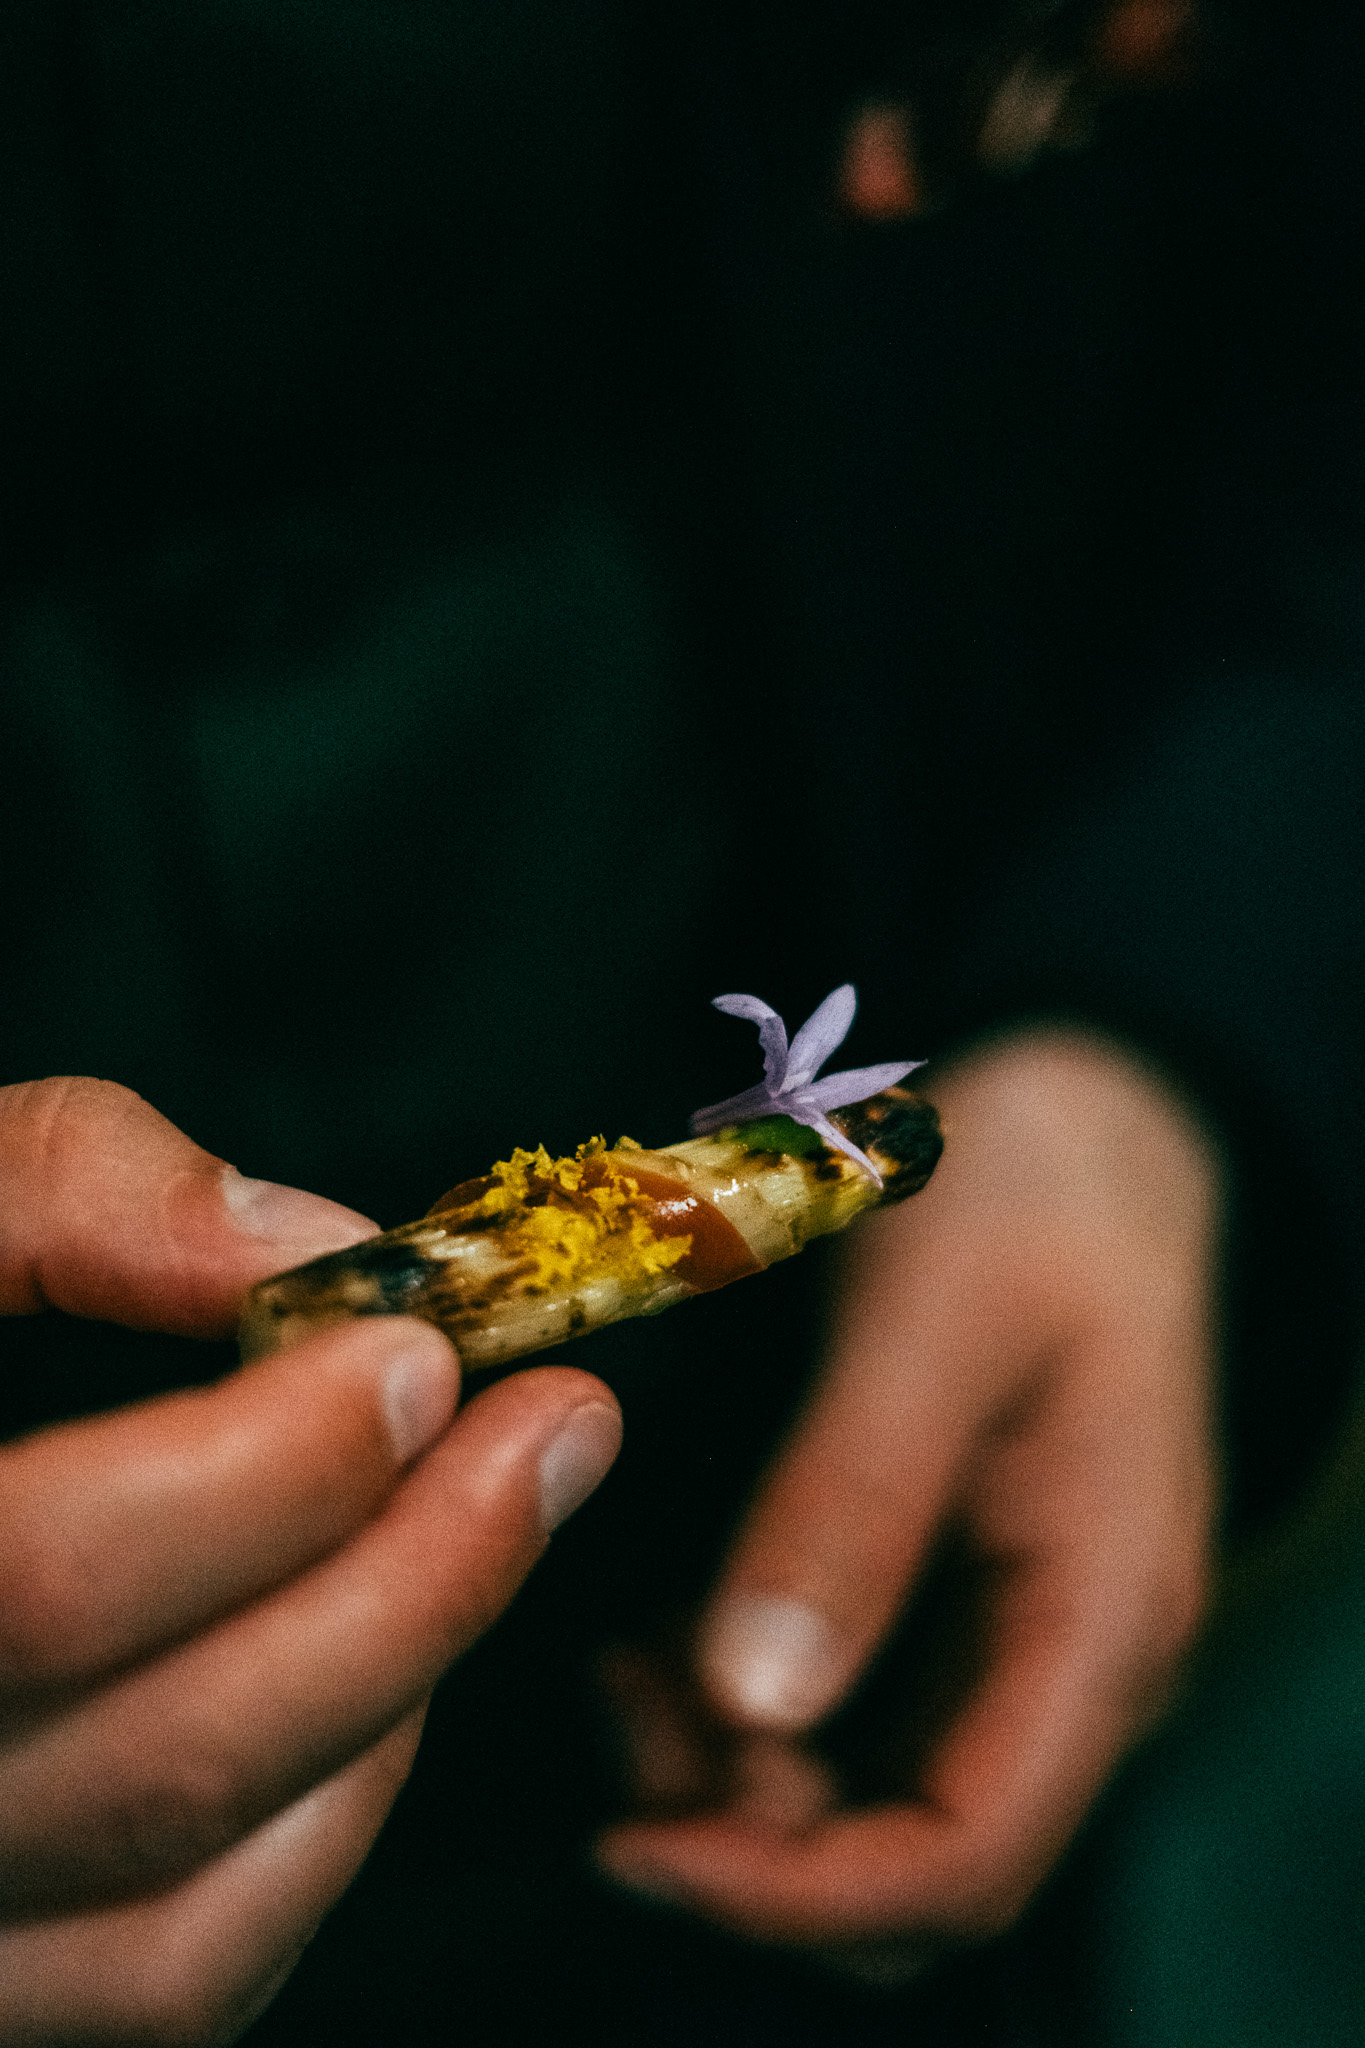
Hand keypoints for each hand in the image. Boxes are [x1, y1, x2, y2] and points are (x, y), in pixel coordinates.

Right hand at [0, 1078, 621, 2045]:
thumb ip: (51, 1188)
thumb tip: (294, 1241)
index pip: (46, 1580)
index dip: (264, 1472)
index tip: (416, 1352)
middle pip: (169, 1761)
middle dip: (418, 1577)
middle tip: (559, 1425)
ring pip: (200, 1905)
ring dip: (391, 1696)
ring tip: (480, 1521)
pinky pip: (179, 1972)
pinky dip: (323, 1826)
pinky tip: (379, 1666)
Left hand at [597, 1029, 1217, 1959]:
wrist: (1082, 1127)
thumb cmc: (1022, 1195)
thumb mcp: (931, 1320)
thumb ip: (852, 1501)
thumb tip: (751, 1704)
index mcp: (1102, 1613)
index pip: (966, 1856)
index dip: (794, 1892)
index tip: (635, 1838)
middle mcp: (1072, 1662)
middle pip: (910, 1862)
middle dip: (748, 1838)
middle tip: (613, 1709)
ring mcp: (1017, 1635)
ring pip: (868, 1803)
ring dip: (728, 1777)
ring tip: (616, 1657)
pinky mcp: (956, 1599)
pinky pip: (852, 1721)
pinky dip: (741, 1714)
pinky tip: (654, 1632)